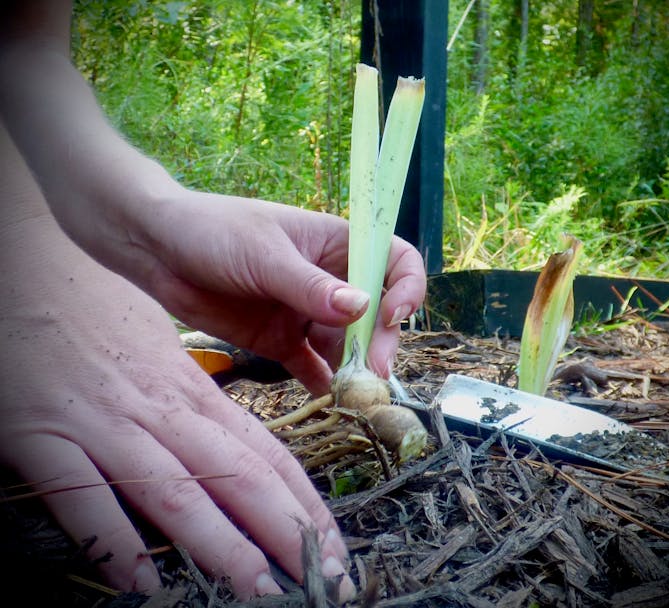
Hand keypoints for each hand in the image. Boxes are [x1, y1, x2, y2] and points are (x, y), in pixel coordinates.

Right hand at [0, 210, 353, 599]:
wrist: (36, 271)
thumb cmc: (104, 314)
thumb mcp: (163, 352)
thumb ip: (197, 403)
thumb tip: (236, 451)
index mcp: (194, 392)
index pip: (266, 454)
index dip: (304, 504)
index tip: (334, 546)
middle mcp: (160, 410)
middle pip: (239, 476)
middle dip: (286, 533)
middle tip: (324, 580)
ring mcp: (105, 424)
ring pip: (177, 490)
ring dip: (222, 546)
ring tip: (260, 591)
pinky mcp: (44, 436)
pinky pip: (83, 497)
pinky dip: (114, 541)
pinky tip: (142, 582)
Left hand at [127, 188, 425, 394]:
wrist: (156, 250)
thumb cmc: (213, 231)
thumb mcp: (264, 255)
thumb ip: (311, 286)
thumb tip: (363, 310)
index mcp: (336, 244)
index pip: (392, 261)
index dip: (404, 287)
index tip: (391, 316)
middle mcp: (330, 280)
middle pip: (376, 312)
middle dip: (379, 340)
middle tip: (372, 372)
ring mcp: (306, 312)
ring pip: (348, 344)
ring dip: (354, 367)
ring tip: (353, 394)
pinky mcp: (281, 339)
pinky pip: (312, 365)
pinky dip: (322, 382)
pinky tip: (327, 399)